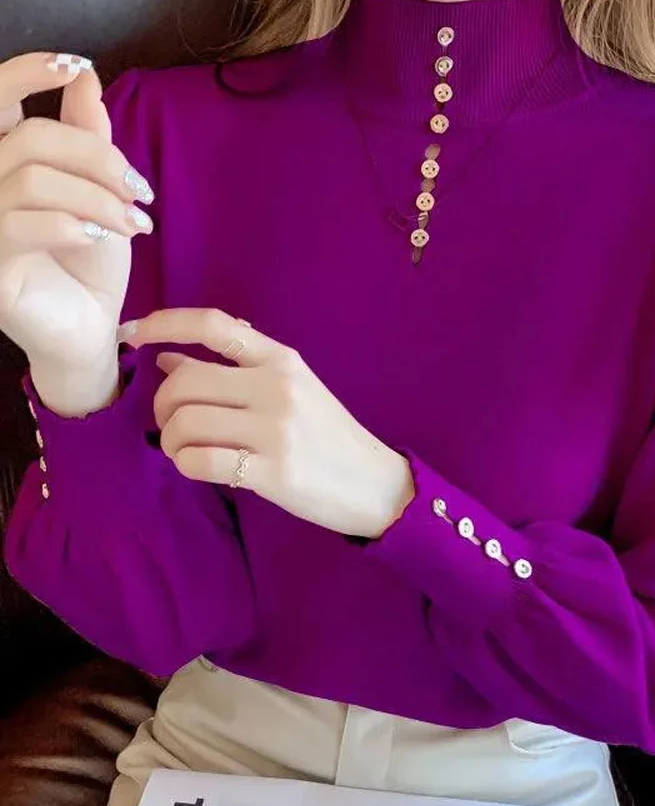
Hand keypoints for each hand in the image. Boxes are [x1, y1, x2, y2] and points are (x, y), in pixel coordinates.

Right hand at [0, 53, 154, 413]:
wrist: (91, 330)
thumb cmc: (91, 265)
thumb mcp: (100, 194)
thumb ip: (88, 138)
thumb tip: (85, 77)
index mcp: (7, 164)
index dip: (27, 72)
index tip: (75, 65)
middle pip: (29, 138)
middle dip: (96, 157)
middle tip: (139, 187)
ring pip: (32, 179)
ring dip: (96, 197)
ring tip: (134, 222)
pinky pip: (21, 225)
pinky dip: (72, 225)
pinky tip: (99, 240)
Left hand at [121, 308, 415, 537]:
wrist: (373, 483)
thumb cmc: (325, 435)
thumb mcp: (287, 390)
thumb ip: (231, 372)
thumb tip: (166, 358)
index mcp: (281, 359)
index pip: (213, 325)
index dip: (164, 323)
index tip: (130, 334)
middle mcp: (277, 386)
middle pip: (185, 382)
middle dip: (161, 405)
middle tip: (169, 423)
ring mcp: (275, 429)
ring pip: (185, 422)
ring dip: (170, 440)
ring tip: (183, 449)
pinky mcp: (272, 471)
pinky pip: (199, 460)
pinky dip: (185, 463)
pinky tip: (198, 466)